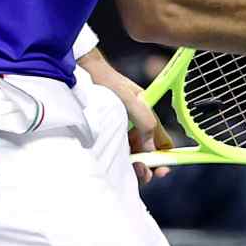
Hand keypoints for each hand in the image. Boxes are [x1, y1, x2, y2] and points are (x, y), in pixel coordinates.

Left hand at [77, 50, 173, 184]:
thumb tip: (151, 148)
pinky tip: (119, 167)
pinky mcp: (104, 135)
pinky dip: (120, 162)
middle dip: (149, 165)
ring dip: (135, 166)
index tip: (163, 169)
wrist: (81, 72)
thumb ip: (145, 122)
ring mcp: (119, 131)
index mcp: (145, 115)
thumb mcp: (131, 100)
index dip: (165, 155)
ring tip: (134, 171)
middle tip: (145, 173)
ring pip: (132, 155)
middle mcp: (134, 125)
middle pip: (147, 151)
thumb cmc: (108, 81)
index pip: (161, 140)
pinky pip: (116, 152)